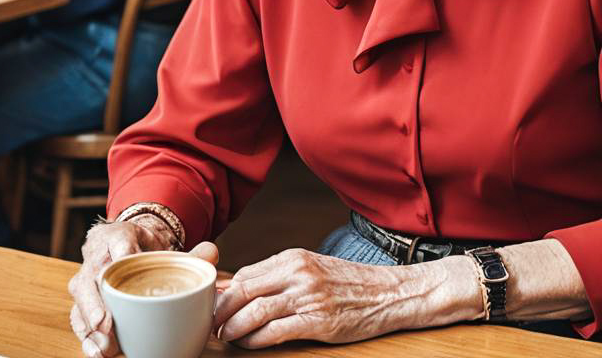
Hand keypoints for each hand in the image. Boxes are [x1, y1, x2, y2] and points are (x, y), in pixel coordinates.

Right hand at [68, 217, 218, 357]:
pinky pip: (78, 319)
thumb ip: (191, 254)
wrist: (126, 250)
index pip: (120, 240)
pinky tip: (97, 352)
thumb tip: (212, 254)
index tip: (125, 264)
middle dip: (98, 302)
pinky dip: (87, 337)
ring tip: (106, 345)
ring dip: (91, 325)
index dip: (122, 252)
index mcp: (119, 235)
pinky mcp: (82, 302)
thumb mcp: (166, 248)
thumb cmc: (147, 252)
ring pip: (82, 300)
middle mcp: (98, 256)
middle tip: (107, 324)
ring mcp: (86, 279)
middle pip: (93, 276)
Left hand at [213, 248, 478, 348]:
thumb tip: (242, 288)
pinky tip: (250, 344)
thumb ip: (281, 277)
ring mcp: (308, 296)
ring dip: (233, 328)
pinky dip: (255, 340)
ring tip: (227, 338)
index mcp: (295, 257)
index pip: (246, 273)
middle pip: (243, 290)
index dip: (224, 294)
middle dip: (221, 312)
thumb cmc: (350, 283)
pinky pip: (274, 332)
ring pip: (253, 312)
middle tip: (211, 327)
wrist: (389, 292)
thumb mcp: (313, 269)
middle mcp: (298, 272)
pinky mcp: (317, 320)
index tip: (213, 308)